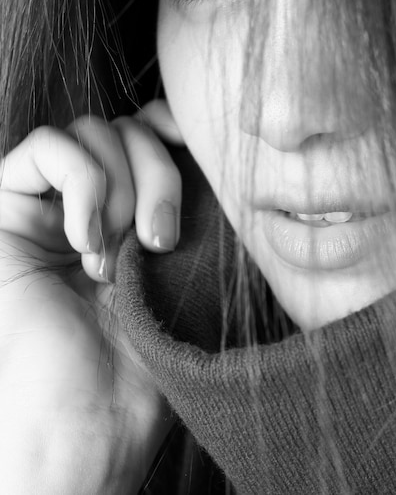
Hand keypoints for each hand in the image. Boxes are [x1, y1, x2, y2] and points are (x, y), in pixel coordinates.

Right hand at [0, 102, 182, 493]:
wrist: (84, 424)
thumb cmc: (140, 364)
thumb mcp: (184, 277)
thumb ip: (192, 211)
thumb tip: (217, 158)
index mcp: (136, 212)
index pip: (154, 131)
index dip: (177, 131)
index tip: (209, 167)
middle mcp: (94, 202)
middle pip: (128, 127)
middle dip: (157, 174)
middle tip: (159, 242)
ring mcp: (50, 205)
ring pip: (91, 131)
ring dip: (119, 187)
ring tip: (113, 258)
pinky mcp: (8, 210)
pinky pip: (45, 149)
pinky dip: (79, 184)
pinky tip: (85, 241)